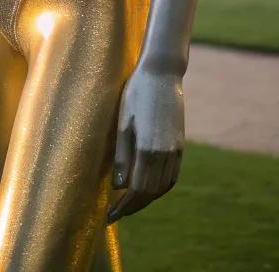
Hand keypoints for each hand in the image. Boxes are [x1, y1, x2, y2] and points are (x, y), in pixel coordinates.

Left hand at [108, 64, 183, 223]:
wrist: (162, 74)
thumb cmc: (136, 93)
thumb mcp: (123, 122)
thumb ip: (122, 156)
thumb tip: (119, 186)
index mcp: (148, 148)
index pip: (137, 189)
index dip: (124, 206)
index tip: (110, 217)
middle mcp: (166, 153)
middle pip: (150, 192)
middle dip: (134, 206)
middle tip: (116, 214)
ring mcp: (176, 150)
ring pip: (163, 187)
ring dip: (147, 199)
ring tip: (130, 204)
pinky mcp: (180, 145)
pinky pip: (171, 176)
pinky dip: (160, 188)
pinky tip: (148, 188)